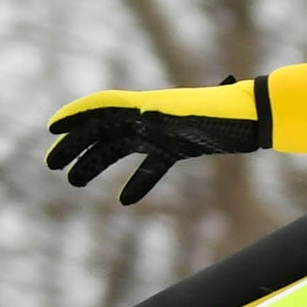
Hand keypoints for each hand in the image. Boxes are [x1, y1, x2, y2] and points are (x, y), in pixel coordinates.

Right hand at [43, 79, 269, 203]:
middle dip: (76, 145)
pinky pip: (151, 165)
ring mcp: (162, 132)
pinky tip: (125, 201)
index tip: (51, 129)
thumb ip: (167, 114)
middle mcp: (149, 116)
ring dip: (96, 163)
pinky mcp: (178, 148)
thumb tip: (142, 112)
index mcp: (146, 105)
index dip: (75, 115)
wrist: (254, 119)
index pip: (102, 107)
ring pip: (120, 148)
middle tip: (52, 165)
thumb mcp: (193, 115)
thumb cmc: (225, 114)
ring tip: (74, 182)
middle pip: (103, 130)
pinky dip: (137, 181)